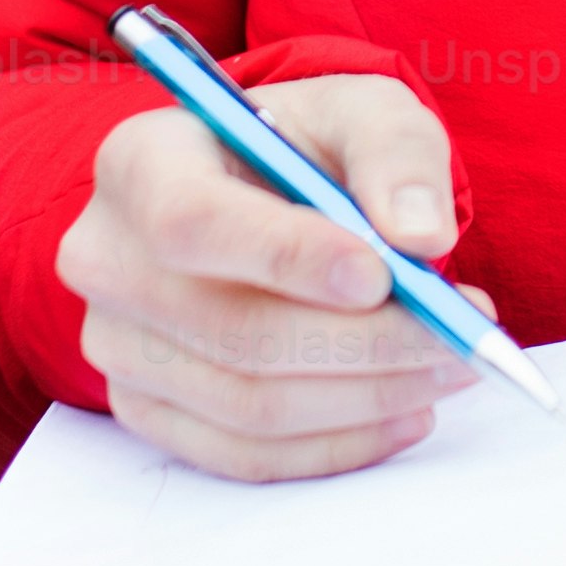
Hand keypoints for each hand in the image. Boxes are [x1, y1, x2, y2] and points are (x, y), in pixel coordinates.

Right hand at [54, 72, 478, 480]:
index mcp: (141, 162)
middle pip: (233, 330)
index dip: (286, 257)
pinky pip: (243, 455)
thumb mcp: (360, 110)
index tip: (382, 275)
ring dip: (368, 398)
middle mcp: (106, 257)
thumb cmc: (302, 149)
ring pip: (248, 404)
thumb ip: (395, 152)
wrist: (260, 199)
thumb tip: (420, 235)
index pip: (193, 222)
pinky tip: (404, 411)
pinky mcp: (145, 409)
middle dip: (365, 343)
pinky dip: (337, 445)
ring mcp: (116, 345)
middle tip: (460, 336)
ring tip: (448, 368)